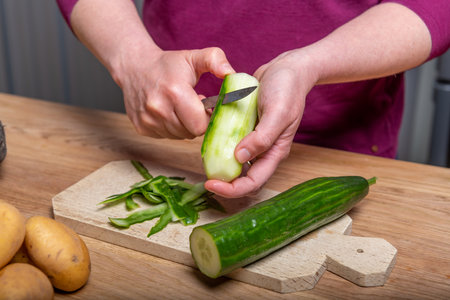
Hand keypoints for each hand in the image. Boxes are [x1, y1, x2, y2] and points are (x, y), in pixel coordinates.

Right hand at [112, 46, 233, 138]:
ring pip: (179, 136)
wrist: (134, 66)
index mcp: (175, 92)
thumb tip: (231, 74)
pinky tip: (168, 112)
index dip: (207, 117)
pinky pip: (166, 136)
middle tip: (192, 106)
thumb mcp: (193, 57)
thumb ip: (215, 60)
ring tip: (180, 107)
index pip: (200, 125)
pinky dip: (170, 127)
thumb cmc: (168, 64)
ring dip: (184, 125)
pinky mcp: (141, 127)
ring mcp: (148, 120)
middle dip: (196, 122)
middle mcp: (158, 109)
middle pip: (191, 132)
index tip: (205, 106)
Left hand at [205, 50, 317, 197]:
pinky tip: (209, 141)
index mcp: (274, 152)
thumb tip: (239, 157)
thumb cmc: (288, 89)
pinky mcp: (245, 129)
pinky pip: (231, 144)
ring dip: (221, 168)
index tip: (211, 183)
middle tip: (206, 179)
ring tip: (205, 164)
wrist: (288, 69)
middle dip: (225, 184)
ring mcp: (254, 141)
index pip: (254, 182)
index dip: (232, 189)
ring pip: (236, 164)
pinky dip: (220, 146)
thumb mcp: (278, 112)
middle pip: (244, 179)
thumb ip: (262, 137)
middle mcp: (264, 151)